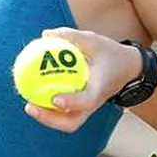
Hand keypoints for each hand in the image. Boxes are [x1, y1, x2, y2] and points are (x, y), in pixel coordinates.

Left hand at [22, 28, 142, 132]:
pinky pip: (65, 113)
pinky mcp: (83, 108)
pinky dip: (50, 109)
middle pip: (72, 122)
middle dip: (50, 119)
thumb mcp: (94, 40)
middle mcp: (94, 103)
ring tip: (28, 105)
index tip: (55, 99)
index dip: (71, 102)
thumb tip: (45, 34)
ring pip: (68, 122)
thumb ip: (71, 36)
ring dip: (48, 118)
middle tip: (30, 106)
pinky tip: (34, 96)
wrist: (128, 68)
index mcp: (100, 88)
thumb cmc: (110, 53)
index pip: (87, 100)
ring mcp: (88, 108)